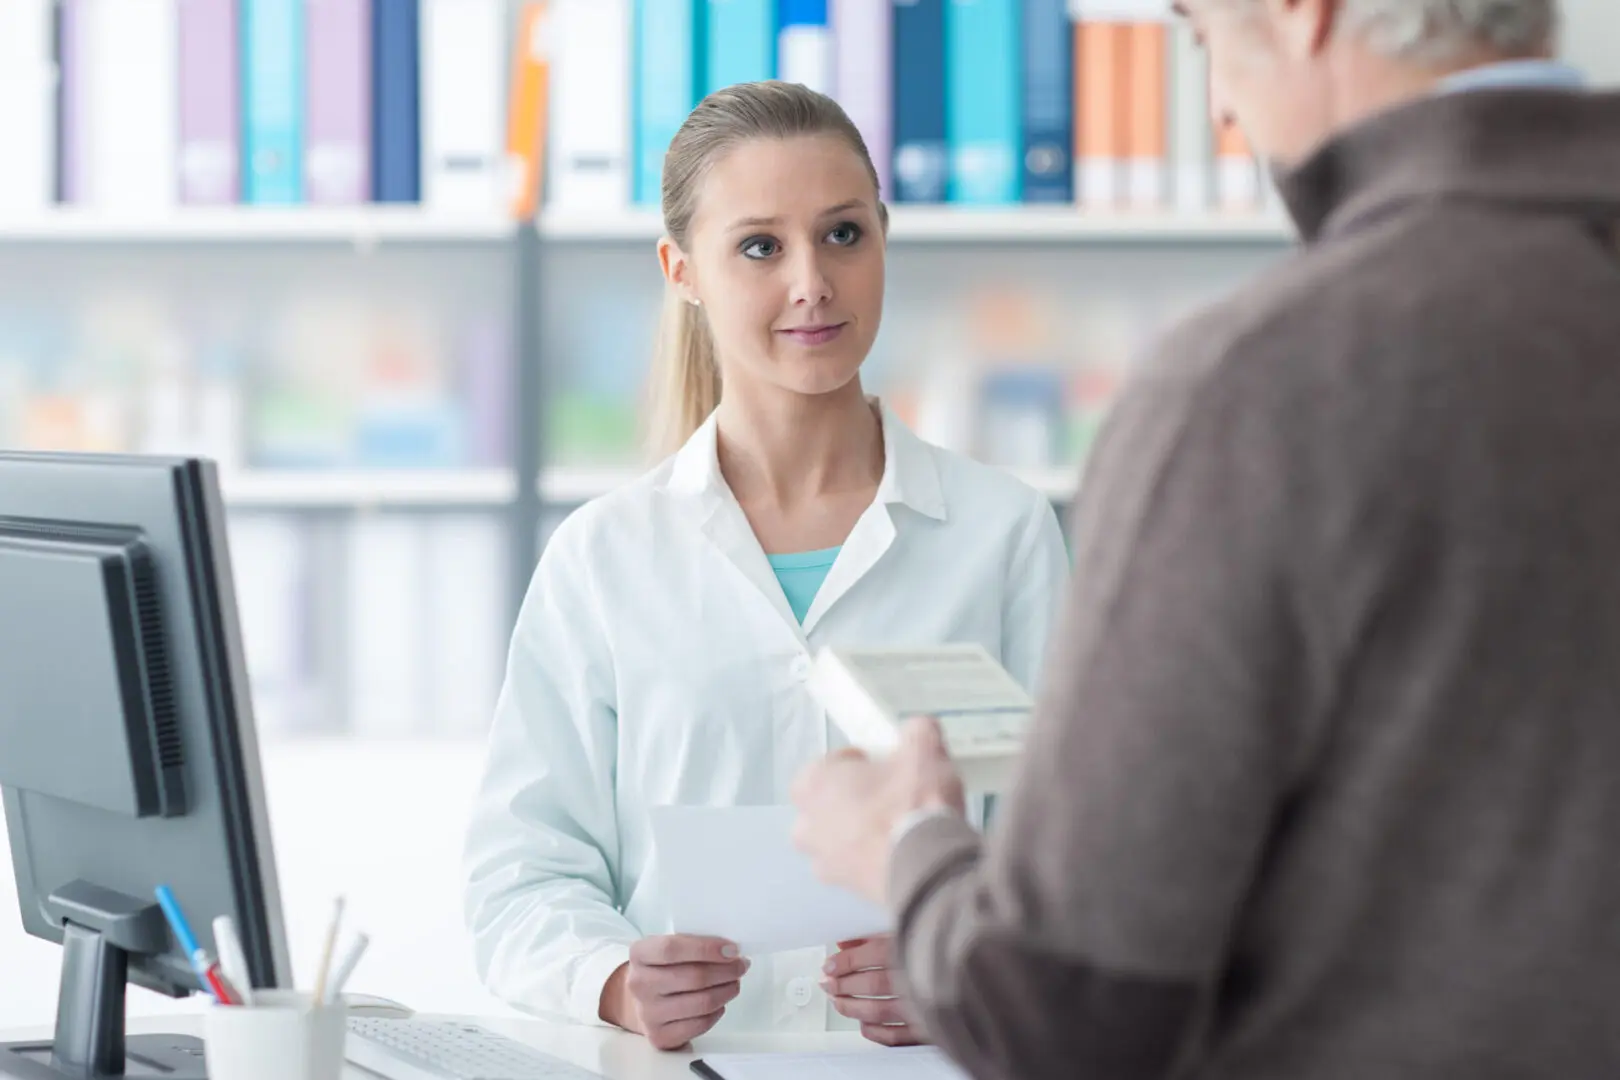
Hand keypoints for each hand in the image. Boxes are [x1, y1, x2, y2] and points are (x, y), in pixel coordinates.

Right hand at [599, 935, 749, 1049]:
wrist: (641, 1000)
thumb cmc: (663, 967)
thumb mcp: (668, 946)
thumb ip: (693, 944)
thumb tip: (730, 951)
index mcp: (639, 954)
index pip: (672, 949)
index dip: (706, 948)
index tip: (732, 949)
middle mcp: (639, 984)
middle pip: (694, 977)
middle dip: (726, 971)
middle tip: (741, 965)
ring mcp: (648, 1013)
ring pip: (702, 1002)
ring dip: (726, 991)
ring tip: (734, 983)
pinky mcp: (660, 1036)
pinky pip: (700, 1024)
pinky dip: (717, 1012)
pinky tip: (719, 1003)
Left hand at [791, 717, 965, 904]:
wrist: (926, 867)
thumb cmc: (913, 800)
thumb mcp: (924, 750)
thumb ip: (918, 732)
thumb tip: (919, 730)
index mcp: (815, 784)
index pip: (822, 766)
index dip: (848, 763)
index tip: (874, 764)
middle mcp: (808, 823)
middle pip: (820, 807)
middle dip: (844, 801)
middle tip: (880, 797)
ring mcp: (823, 861)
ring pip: (832, 842)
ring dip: (852, 835)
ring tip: (889, 829)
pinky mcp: (845, 889)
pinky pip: (851, 868)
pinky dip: (867, 861)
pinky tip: (897, 854)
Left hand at [822, 936, 924, 1046]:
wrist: (984, 979)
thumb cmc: (935, 951)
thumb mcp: (905, 932)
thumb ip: (874, 936)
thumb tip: (845, 943)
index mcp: (913, 950)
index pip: (871, 955)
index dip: (844, 962)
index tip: (828, 965)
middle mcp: (917, 978)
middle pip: (871, 984)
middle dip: (842, 985)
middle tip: (827, 984)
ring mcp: (922, 1007)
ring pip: (878, 1011)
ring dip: (852, 1008)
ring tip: (838, 1002)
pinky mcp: (928, 1030)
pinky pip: (893, 1036)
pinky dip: (873, 1032)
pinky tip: (863, 1024)